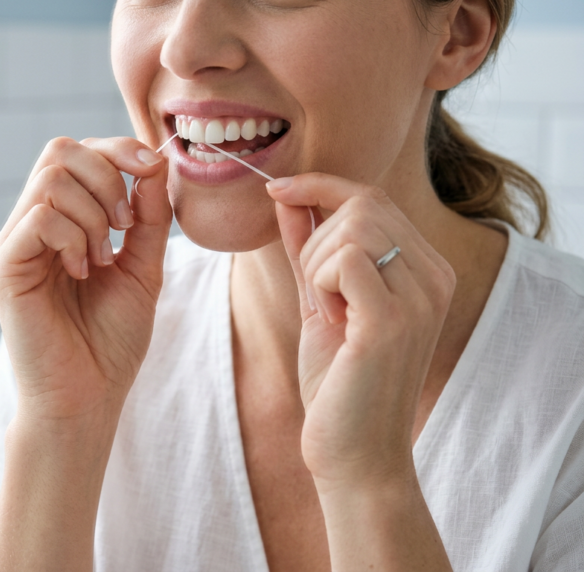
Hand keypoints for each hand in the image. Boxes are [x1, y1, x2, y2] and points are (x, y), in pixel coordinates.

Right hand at [0, 137, 171, 425]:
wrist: (88, 397)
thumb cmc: (110, 341)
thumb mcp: (144, 268)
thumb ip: (149, 216)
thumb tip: (154, 162)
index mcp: (61, 221)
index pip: (78, 154)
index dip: (116, 149)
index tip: (151, 170)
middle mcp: (31, 226)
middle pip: (59, 151)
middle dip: (107, 175)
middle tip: (125, 226)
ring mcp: (14, 245)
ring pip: (51, 179)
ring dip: (94, 214)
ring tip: (101, 260)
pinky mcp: (4, 268)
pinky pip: (40, 217)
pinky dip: (73, 236)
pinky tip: (82, 272)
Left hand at [267, 173, 455, 489]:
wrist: (354, 452)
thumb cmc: (338, 382)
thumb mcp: (320, 301)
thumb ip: (308, 249)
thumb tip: (287, 197)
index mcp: (426, 269)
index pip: (373, 196)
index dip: (320, 185)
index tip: (277, 189)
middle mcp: (435, 276)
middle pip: (362, 204)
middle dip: (314, 239)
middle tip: (315, 294)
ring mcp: (421, 297)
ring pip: (351, 227)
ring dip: (316, 264)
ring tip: (327, 311)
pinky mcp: (394, 320)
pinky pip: (343, 260)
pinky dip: (320, 283)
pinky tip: (332, 321)